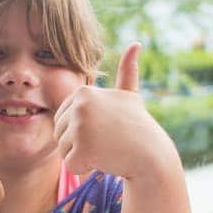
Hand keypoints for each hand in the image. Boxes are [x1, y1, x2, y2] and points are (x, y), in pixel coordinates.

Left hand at [53, 44, 174, 181]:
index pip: (63, 118)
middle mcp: (80, 106)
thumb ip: (127, 72)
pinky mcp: (83, 149)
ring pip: (64, 150)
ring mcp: (81, 126)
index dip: (82, 129)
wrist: (151, 155)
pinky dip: (85, 168)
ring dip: (83, 156)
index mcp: (83, 92)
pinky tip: (104, 160)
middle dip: (80, 144)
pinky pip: (71, 165)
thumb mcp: (129, 96)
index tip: (105, 128)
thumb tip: (136, 44)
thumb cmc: (138, 126)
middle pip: (60, 134)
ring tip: (106, 149)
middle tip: (106, 141)